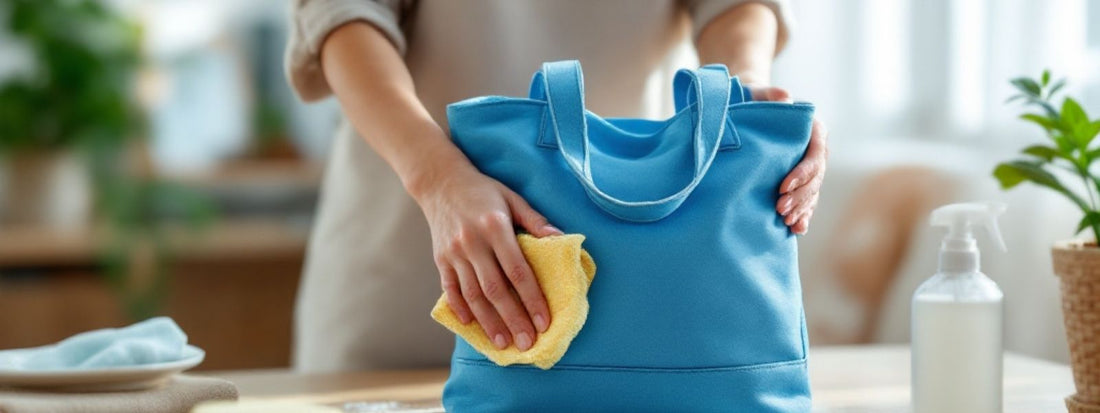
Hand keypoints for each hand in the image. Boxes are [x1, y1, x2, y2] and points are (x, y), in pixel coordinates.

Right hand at [413, 161, 561, 350]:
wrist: (440, 181)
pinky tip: (471, 325)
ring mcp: (454, 253)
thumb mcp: (512, 198)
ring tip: (503, 343)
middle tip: (527, 343)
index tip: (544, 322)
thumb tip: (560, 238)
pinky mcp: (440, 259)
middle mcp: (473, 242)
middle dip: (514, 319)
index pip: (518, 271)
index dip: (532, 299)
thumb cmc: (483, 191)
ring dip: (488, 322)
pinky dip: (460, 308)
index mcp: (495, 226)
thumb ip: (535, 220)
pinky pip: (449, 289)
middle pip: (496, 290)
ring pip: (473, 295)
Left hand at [749, 86, 828, 234]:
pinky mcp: (800, 181)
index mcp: (813, 129)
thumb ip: (771, 94)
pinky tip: (797, 229)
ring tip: (786, 222)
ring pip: (812, 192)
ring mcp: (810, 167)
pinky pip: (807, 201)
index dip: (802, 173)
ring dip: (802, 209)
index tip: (782, 187)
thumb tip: (786, 97)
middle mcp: (816, 149)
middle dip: (800, 197)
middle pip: (815, 178)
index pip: (815, 155)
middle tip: (780, 210)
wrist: (750, 109)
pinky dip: (803, 215)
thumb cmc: (753, 99)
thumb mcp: (758, 93)